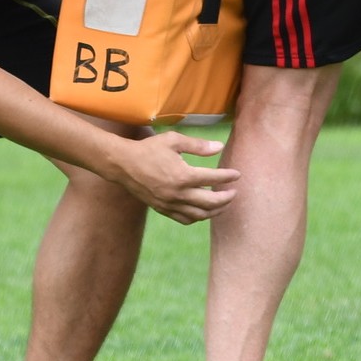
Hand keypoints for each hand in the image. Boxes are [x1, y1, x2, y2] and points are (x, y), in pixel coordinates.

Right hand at [112, 132, 239, 223]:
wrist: (123, 165)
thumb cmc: (149, 149)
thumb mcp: (174, 141)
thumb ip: (198, 145)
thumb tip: (219, 147)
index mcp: (183, 176)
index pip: (212, 178)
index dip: (227, 176)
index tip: (237, 174)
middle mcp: (178, 194)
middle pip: (211, 202)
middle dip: (226, 198)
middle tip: (234, 192)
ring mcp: (170, 204)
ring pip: (199, 214)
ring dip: (215, 211)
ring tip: (223, 204)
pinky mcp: (163, 209)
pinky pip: (185, 219)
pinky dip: (198, 217)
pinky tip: (203, 211)